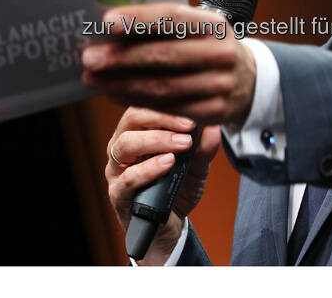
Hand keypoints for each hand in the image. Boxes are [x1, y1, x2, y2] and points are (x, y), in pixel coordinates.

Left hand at [81, 3, 256, 125]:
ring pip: (161, 86)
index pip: (173, 18)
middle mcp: (221, 54)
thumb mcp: (199, 29)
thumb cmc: (208, 47)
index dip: (139, 19)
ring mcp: (220, 85)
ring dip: (121, 83)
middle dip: (121, 57)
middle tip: (89, 58)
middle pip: (163, 55)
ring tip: (93, 79)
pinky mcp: (213, 112)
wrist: (249, 80)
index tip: (106, 20)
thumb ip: (164, 27)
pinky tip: (114, 94)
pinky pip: (167, 107)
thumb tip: (111, 29)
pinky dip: (136, 100)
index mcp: (215, 24)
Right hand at [105, 106, 220, 264]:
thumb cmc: (177, 189)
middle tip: (189, 126)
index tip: (192, 112)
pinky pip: (128, 178)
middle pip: (131, 120)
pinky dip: (149, 169)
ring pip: (125, 145)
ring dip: (156, 140)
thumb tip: (214, 126)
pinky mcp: (118, 194)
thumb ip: (204, 147)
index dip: (166, 105)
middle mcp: (122, 147)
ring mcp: (117, 170)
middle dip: (161, 118)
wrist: (170, 226)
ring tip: (182, 145)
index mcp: (138, 133)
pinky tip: (168, 163)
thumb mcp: (197, 166)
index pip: (144, 106)